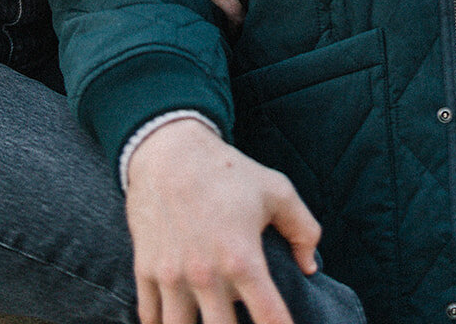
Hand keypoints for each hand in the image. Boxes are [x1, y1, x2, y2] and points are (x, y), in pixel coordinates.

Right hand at [126, 119, 320, 323]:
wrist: (168, 149)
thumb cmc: (226, 170)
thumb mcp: (275, 189)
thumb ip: (303, 229)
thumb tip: (310, 267)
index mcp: (242, 257)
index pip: (270, 317)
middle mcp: (206, 274)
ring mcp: (172, 275)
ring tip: (208, 322)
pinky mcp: (146, 270)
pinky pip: (150, 318)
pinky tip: (176, 322)